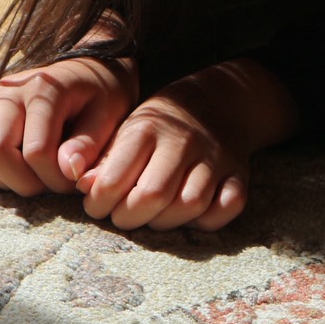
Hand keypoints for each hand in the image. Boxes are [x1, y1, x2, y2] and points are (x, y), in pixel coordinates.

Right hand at [0, 56, 135, 196]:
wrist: (88, 71)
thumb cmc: (103, 95)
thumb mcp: (109, 115)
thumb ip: (89, 144)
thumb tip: (68, 172)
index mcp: (44, 89)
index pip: (36, 152)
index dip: (55, 179)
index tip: (75, 180)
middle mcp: (9, 92)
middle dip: (23, 182)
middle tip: (51, 183)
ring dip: (3, 178)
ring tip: (36, 176)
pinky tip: (22, 168)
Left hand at [77, 59, 295, 230]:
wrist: (218, 102)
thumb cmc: (160, 127)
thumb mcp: (127, 132)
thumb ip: (105, 160)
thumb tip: (84, 187)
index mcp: (147, 129)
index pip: (115, 178)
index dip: (99, 202)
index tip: (97, 206)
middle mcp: (183, 142)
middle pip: (153, 195)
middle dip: (130, 217)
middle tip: (123, 216)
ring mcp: (215, 158)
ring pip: (191, 204)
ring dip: (167, 221)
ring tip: (153, 216)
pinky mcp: (240, 173)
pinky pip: (230, 205)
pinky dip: (211, 219)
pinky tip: (192, 216)